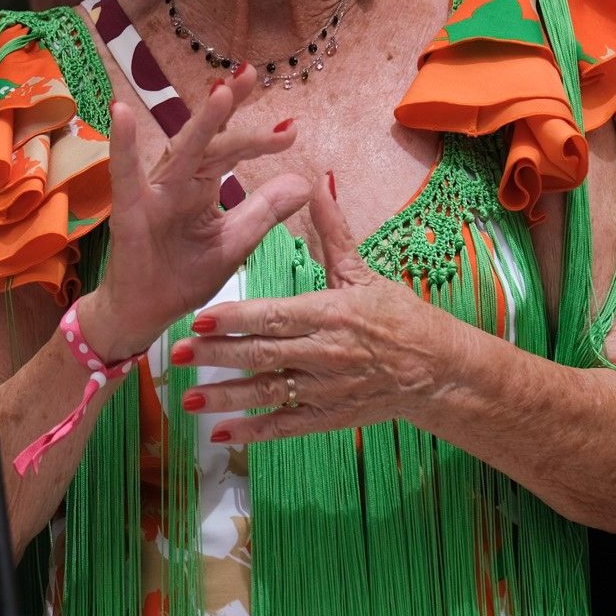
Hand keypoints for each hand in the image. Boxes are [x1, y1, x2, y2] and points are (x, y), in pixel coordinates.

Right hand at [74, 67, 312, 360]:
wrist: (146, 315)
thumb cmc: (182, 276)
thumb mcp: (234, 243)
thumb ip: (264, 212)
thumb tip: (303, 181)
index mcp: (202, 188)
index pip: (232, 152)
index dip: (259, 139)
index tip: (292, 128)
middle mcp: (178, 182)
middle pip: (208, 139)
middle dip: (228, 107)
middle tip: (251, 76)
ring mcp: (153, 194)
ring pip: (179, 151)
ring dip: (199, 122)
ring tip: (220, 91)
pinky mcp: (129, 212)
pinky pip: (125, 175)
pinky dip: (122, 145)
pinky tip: (122, 113)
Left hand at [171, 171, 447, 443]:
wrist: (438, 371)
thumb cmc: (399, 315)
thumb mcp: (364, 271)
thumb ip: (333, 231)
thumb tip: (318, 182)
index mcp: (332, 313)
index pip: (276, 315)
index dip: (237, 318)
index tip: (201, 316)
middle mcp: (327, 353)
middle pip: (264, 355)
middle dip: (218, 355)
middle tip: (178, 353)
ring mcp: (327, 390)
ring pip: (269, 393)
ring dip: (227, 397)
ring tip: (189, 397)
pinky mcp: (330, 418)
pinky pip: (286, 426)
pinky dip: (253, 433)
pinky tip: (220, 433)